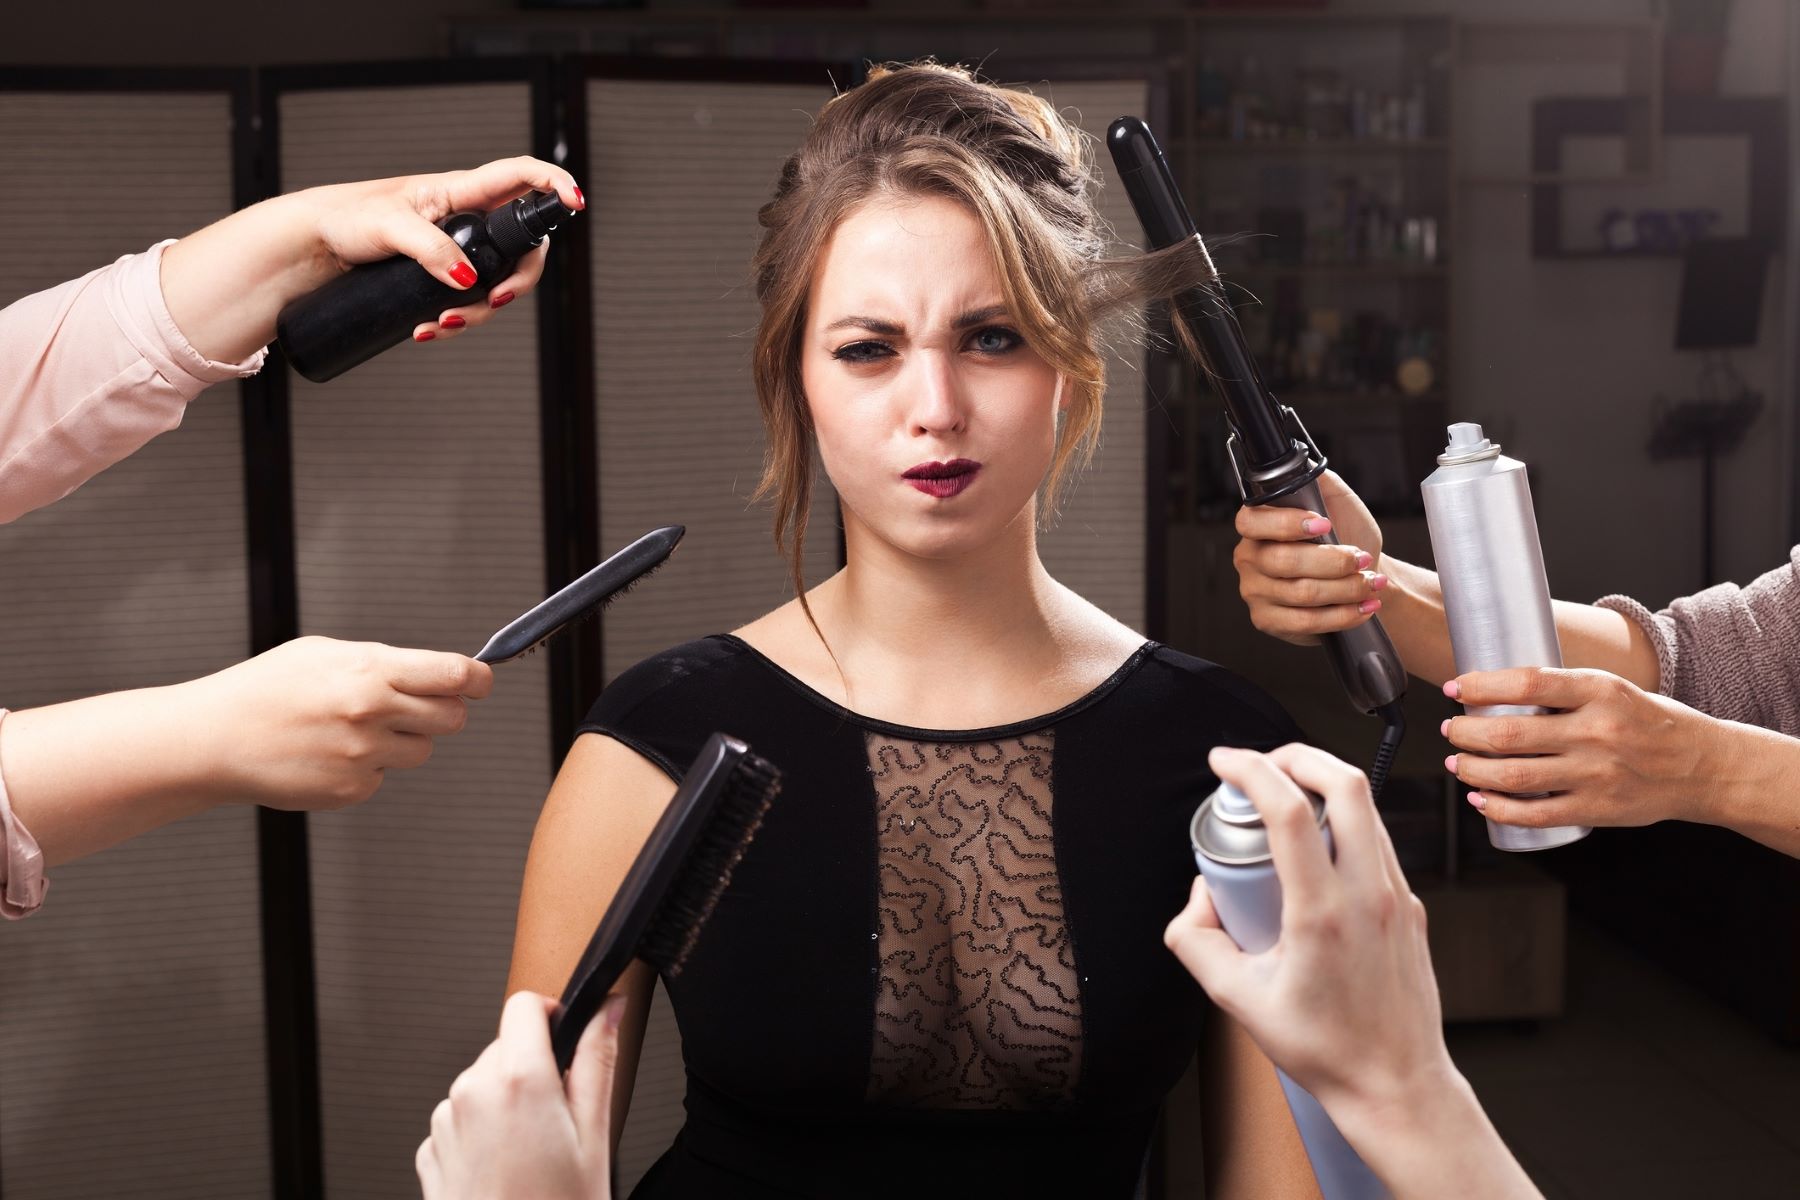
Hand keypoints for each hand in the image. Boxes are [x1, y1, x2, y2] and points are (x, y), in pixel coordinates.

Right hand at [184, 636, 493, 810]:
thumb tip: (441, 672)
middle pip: (452, 717)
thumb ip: (386, 662)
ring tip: (355, 728)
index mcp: (370, 670)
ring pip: (422, 750)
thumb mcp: (326, 654)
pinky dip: (367, 767)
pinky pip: (384, 776)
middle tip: (415, 706)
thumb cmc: (270, 688)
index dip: (478, 679)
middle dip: (444, 710)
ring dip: (403, 740)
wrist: (215, 738)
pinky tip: (328, 753)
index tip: (482, 681)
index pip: (453, 674)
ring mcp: (363, 755)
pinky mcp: (352, 789)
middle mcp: (373, 712)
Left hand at [303, 156, 583, 342]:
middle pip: (522, 246)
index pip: (521, 176)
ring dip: (480, 311)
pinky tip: (428, 330)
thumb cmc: (345, 219)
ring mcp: (458, 248)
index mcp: (460, 190)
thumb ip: (430, 249)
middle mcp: (467, 217)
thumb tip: (468, 280)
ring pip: (496, 281)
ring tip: (441, 325)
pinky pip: (469, 300)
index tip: (575, 202)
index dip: (554, 184)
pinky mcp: (442, 275)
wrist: (312, 248)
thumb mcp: (388, 228)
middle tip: (496, 299)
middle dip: (518, 279)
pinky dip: (457, 319)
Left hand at [417, 990, 616, 1199]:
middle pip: (506, 1046)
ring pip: (483, 1083)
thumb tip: (609, 1007)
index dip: (554, 1014)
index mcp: (518, 1080)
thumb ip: (599, 1059)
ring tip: (534, 1154)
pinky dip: (484, 1133)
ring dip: (508, 1102)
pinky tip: (507, 1169)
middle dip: (535, 1068)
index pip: (525, 1004)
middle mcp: (472, 1094)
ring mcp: (446, 1124)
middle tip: (562, 1119)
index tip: (569, 1040)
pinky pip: (462, 1119)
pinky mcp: (431, 1153)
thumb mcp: (595, 1135)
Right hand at [1165, 744, 1449, 1115]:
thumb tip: (1198, 896)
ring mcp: (1397, 897)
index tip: (1223, 762)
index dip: (1249, 769)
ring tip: (1283, 798)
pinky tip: (1315, 844)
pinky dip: (1343, 821)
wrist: (1396, 1085)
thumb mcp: (1236, 1000)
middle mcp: (1368, 894)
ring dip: (1322, 784)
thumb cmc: (1325, 1049)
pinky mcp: (1409, 907)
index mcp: (1322, 913)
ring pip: (1367, 807)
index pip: (1289, 809)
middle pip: (1345, 782)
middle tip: (1260, 763)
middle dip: (1296, 754)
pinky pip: (1378, 841)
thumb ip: (1195, 941)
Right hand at [1232, 471, 1388, 644]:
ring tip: (1370, 583)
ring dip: (1344, 589)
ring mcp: (1254, 591)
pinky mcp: (1267, 620)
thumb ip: (1319, 482)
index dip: (1286, 524)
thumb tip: (1306, 470)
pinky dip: (1341, 615)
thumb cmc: (1347, 535)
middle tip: (1360, 558)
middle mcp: (1249, 557)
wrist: (1361, 574)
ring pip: (1300, 593)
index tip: (1323, 524)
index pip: (1252, 522)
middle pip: (1283, 562)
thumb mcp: (1337, 500)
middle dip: (1332, 562)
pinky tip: (1362, 606)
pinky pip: (1304, 621)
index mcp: (1257, 525)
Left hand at [1443, 668, 1719, 829]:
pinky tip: (1479, 799)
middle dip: (1465, 732)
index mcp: (1601, 691)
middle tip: (1451, 729)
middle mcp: (1597, 732)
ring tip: (1457, 762)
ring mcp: (1596, 775)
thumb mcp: (1613, 689)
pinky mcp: (1597, 809)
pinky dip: (1497, 808)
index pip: (1527, 684)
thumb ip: (1563, 692)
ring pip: (1513, 776)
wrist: (1703, 766)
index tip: (1455, 688)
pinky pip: (1534, 814)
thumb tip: (1493, 691)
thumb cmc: (1649, 722)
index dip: (1481, 686)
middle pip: (1509, 734)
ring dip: (1471, 770)